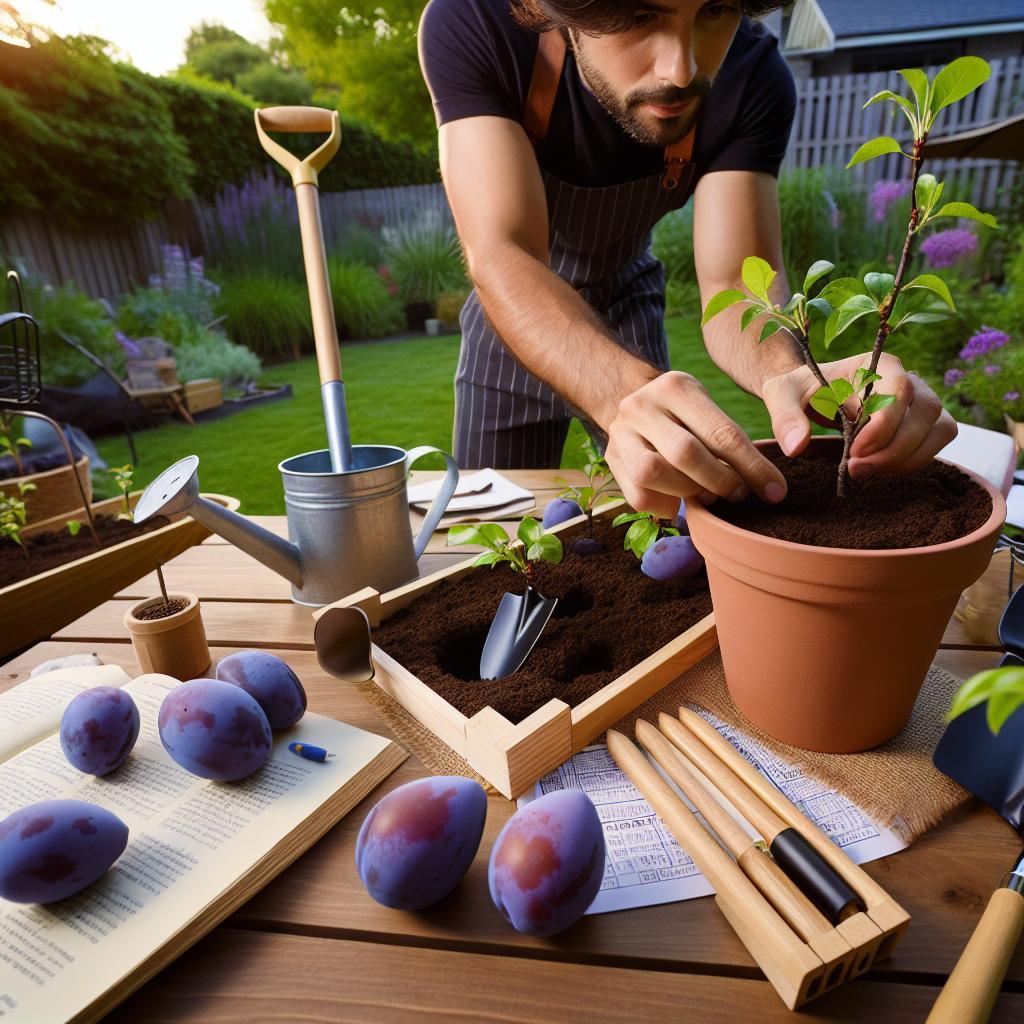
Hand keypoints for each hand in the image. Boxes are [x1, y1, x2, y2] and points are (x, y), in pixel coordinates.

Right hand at [604, 371, 787, 518]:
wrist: (629, 397)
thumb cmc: (683, 412)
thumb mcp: (705, 407)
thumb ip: (728, 438)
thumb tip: (768, 486)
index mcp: (676, 387)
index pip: (721, 433)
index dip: (752, 467)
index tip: (775, 491)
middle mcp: (642, 406)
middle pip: (684, 453)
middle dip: (719, 481)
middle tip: (738, 493)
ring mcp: (620, 432)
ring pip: (652, 474)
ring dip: (688, 493)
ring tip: (707, 494)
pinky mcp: (610, 458)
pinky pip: (638, 496)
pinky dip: (665, 506)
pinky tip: (680, 501)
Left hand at [761, 351, 956, 478]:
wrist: (808, 393)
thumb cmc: (798, 389)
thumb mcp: (781, 396)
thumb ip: (785, 418)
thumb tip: (796, 448)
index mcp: (876, 364)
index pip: (900, 389)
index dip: (883, 424)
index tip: (854, 451)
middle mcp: (906, 378)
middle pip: (926, 412)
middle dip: (894, 449)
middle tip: (855, 469)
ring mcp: (919, 400)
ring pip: (939, 429)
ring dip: (907, 458)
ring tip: (865, 471)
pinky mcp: (921, 423)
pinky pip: (935, 442)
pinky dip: (913, 461)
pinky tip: (878, 469)